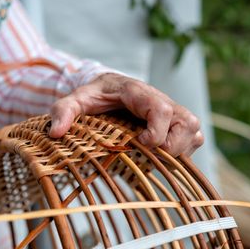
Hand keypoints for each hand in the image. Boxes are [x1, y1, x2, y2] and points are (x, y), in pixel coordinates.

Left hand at [49, 73, 203, 155]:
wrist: (107, 90)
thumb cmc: (94, 95)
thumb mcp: (75, 99)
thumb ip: (63, 111)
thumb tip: (55, 133)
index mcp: (138, 92)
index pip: (161, 107)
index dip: (158, 128)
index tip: (142, 142)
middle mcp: (160, 102)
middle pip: (188, 121)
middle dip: (174, 144)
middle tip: (150, 153)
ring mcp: (170, 115)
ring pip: (194, 131)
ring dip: (180, 149)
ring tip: (155, 157)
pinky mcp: (173, 127)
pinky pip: (192, 140)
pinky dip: (182, 153)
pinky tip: (158, 158)